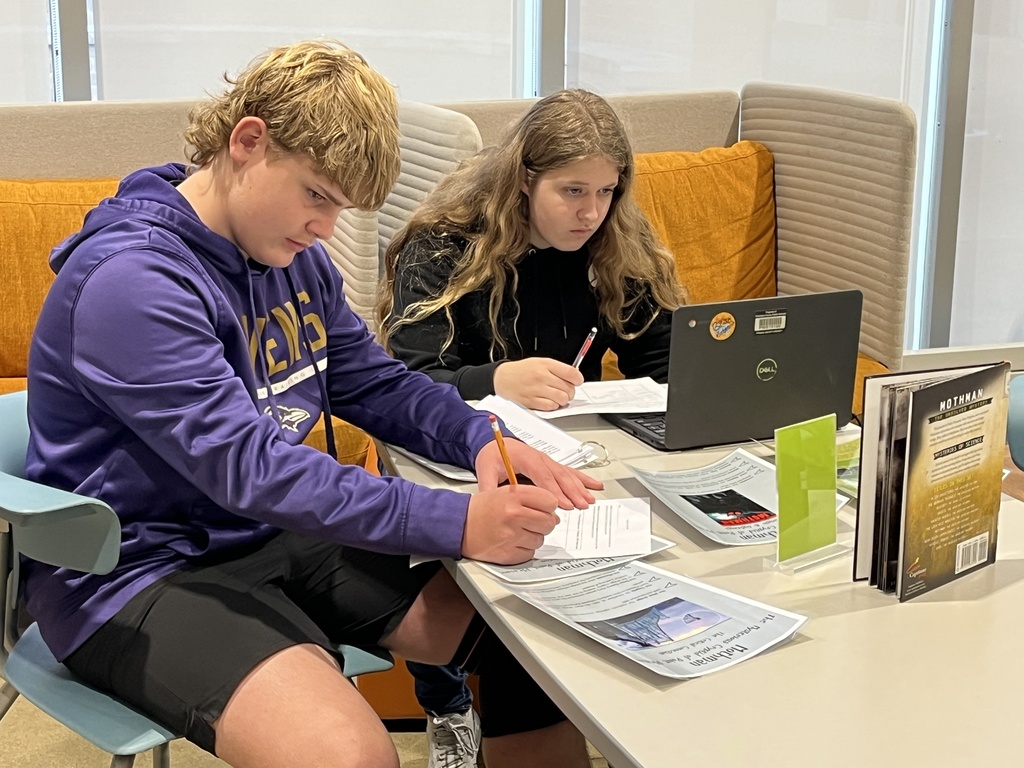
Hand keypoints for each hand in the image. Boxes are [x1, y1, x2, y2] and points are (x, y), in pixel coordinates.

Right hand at [463, 485, 560, 563]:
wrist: (459, 525)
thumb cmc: (482, 508)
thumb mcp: (506, 492)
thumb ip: (531, 498)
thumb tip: (554, 515)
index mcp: (514, 496)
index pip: (550, 501)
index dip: (548, 505)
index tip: (542, 507)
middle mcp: (514, 515)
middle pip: (549, 522)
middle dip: (544, 522)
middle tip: (531, 521)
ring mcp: (511, 536)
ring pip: (540, 539)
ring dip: (533, 536)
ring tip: (517, 531)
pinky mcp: (508, 554)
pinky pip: (530, 553)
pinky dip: (524, 549)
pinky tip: (512, 541)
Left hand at [475, 438, 602, 509]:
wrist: (494, 441)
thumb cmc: (492, 454)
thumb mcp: (485, 470)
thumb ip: (488, 487)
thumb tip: (493, 505)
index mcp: (525, 458)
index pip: (542, 475)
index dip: (553, 491)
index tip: (563, 504)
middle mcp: (539, 458)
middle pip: (558, 475)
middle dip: (571, 492)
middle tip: (580, 506)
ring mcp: (547, 461)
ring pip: (567, 474)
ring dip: (579, 487)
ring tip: (589, 501)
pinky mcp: (551, 465)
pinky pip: (569, 471)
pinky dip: (582, 479)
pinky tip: (594, 486)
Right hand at [493, 358, 583, 410]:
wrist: (502, 379)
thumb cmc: (522, 371)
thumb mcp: (540, 362)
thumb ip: (557, 369)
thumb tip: (574, 378)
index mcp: (546, 365)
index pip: (571, 373)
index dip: (578, 379)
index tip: (577, 381)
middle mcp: (541, 377)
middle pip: (569, 388)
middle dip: (570, 391)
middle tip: (565, 390)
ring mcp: (537, 390)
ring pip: (562, 399)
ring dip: (562, 400)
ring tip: (557, 396)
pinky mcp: (532, 402)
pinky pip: (551, 407)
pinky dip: (553, 406)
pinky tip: (549, 401)